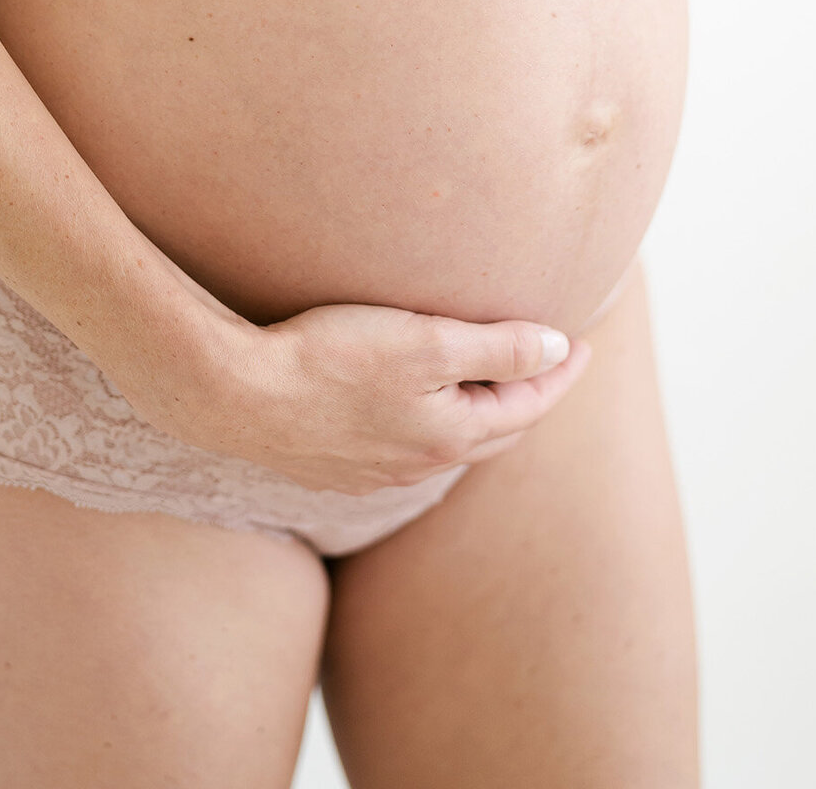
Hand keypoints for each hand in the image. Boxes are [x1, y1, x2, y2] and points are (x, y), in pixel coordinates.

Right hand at [104, 257, 589, 496]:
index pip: (526, 406)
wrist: (234, 395)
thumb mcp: (424, 342)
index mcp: (449, 436)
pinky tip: (417, 409)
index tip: (581, 344)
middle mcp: (418, 465)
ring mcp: (374, 473)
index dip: (558, 373)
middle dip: (527, 398)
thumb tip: (555, 349)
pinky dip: (433, 425)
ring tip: (490, 383)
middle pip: (494, 433)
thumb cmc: (329, 358)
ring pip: (449, 444)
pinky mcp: (336, 468)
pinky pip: (406, 450)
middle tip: (548, 364)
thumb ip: (496, 347)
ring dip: (479, 414)